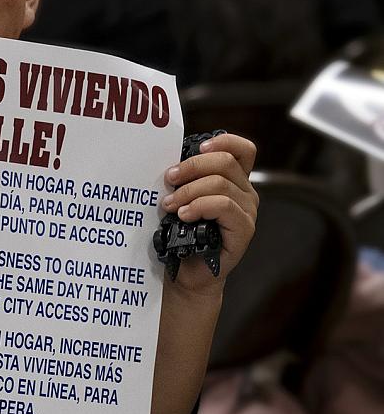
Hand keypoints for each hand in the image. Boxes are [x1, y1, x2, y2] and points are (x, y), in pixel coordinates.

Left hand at [160, 132, 257, 289]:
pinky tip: (184, 214)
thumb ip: (184, 179)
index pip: (241, 149)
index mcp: (233, 180)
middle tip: (168, 179)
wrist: (186, 271)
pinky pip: (224, 206)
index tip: (197, 147)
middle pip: (226, 161)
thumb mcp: (181, 198)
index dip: (223, 141)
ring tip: (169, 205)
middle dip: (192, 166)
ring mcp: (247, 211)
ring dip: (189, 191)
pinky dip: (200, 206)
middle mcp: (245, 192)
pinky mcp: (244, 230)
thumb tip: (167, 162)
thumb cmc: (181, 234)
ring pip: (221, 184)